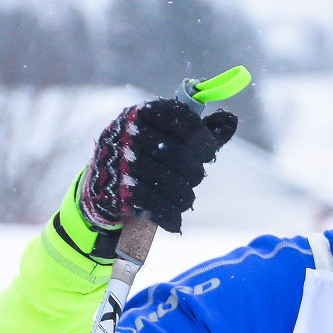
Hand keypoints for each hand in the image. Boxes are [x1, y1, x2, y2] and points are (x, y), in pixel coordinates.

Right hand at [80, 99, 236, 233]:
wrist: (102, 187)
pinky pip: (160, 208)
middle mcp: (130, 134)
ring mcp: (123, 164)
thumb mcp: (169, 135)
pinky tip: (174, 219)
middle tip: (193, 178)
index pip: (184, 119)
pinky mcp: (120, 193)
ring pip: (174, 185)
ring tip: (183, 198)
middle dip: (195, 172)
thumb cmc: (146, 157)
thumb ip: (202, 129)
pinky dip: (172, 217)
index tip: (207, 152)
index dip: (204, 140)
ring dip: (185, 197)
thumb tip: (230, 120)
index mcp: (143, 113)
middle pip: (182, 156)